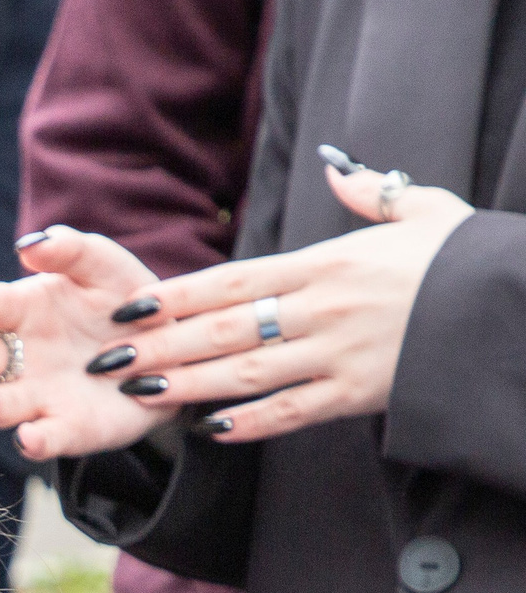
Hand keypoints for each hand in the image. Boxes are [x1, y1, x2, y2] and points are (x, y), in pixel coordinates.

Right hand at [0, 227, 177, 461]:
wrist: (168, 351)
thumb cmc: (122, 302)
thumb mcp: (104, 268)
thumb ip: (72, 251)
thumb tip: (31, 245)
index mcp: (23, 312)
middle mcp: (19, 358)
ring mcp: (41, 397)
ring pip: (5, 403)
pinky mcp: (68, 429)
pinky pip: (49, 437)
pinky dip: (37, 440)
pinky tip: (31, 437)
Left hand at [80, 161, 473, 442]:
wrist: (518, 307)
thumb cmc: (469, 258)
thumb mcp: (424, 211)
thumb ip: (372, 193)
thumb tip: (337, 162)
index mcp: (329, 262)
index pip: (234, 279)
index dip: (175, 295)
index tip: (128, 308)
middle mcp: (325, 308)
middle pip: (225, 330)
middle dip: (161, 348)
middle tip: (107, 362)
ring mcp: (341, 354)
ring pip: (248, 373)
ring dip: (188, 387)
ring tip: (139, 396)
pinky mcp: (362, 394)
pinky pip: (295, 412)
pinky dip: (252, 424)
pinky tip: (211, 430)